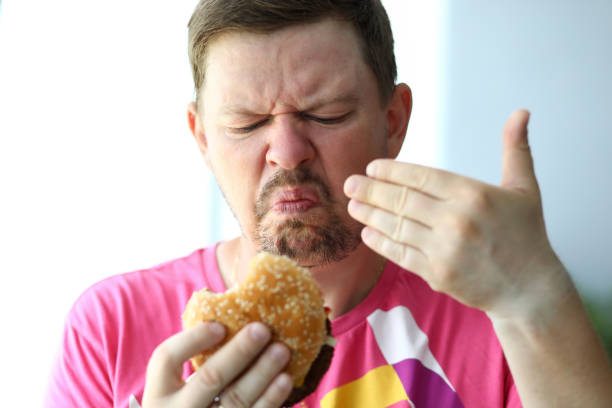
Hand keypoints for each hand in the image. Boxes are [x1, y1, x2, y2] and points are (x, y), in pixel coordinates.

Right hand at [142, 321, 292, 407]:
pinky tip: (285, 379)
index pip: (167, 358)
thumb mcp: (179, 389)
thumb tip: (236, 313)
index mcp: (159, 392)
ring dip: (262, 373)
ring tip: (282, 350)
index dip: (193, 339)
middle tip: (262, 329)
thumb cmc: (190, 404)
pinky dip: (271, 399)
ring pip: (236, 399)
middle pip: (209, 378)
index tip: (220, 325)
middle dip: (239, 352)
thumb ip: (200, 360)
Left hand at [344, 110, 570, 317]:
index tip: (372, 167)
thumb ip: (515, 148)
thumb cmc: (525, 236)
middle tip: (349, 183)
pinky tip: (367, 233)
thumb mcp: (524, 187)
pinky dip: (380, 243)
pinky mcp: (437, 274)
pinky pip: (400, 254)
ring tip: (352, 205)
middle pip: (402, 200)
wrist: (529, 289)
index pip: (421, 177)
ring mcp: (444, 249)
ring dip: (370, 215)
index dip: (391, 171)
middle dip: (371, 191)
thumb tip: (520, 112)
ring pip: (396, 227)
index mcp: (473, 194)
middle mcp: (456, 220)